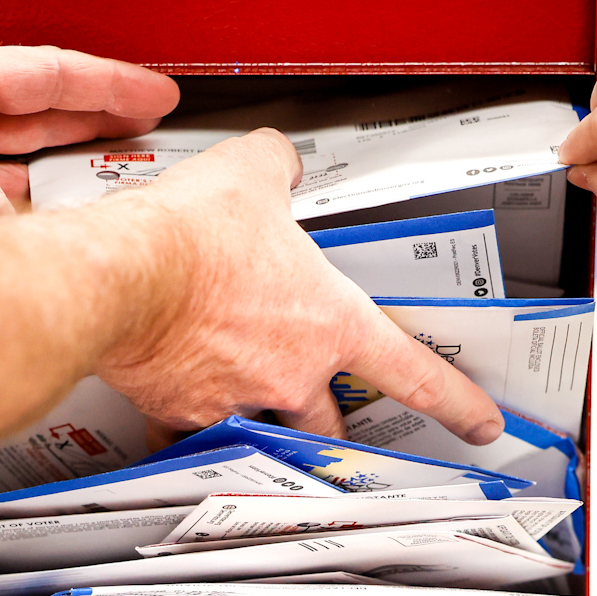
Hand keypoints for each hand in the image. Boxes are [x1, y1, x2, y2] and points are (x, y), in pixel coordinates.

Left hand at [0, 46, 178, 213]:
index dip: (105, 82)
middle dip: (101, 120)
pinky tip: (54, 242)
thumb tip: (1, 210)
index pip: (42, 75)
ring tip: (118, 184)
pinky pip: (0, 224)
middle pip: (43, 116)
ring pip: (27, 170)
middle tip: (153, 130)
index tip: (154, 93)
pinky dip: (33, 230)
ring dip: (73, 178)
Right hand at [95, 130, 504, 443]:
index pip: (413, 373)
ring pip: (262, 431)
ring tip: (245, 408)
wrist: (119, 278)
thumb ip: (276, 169)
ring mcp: (234, 399)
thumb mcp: (251, 174)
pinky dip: (184, 419)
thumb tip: (275, 164)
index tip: (477, 425)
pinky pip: (189, 431)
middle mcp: (288, 373)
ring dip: (259, 423)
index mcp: (328, 323)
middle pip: (331, 423)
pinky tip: (175, 396)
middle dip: (332, 422)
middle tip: (331, 418)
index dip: (456, 403)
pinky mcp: (179, 411)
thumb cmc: (188, 238)